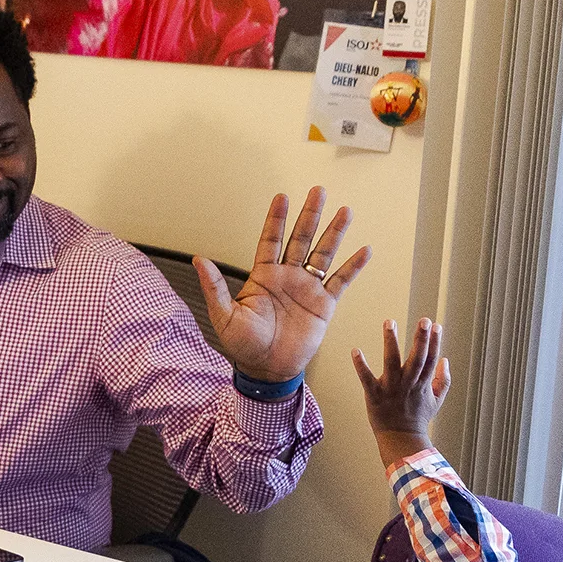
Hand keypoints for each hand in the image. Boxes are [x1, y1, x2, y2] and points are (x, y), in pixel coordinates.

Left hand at [196, 188, 370, 384]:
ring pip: (323, 254)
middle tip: (317, 190)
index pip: (271, 239)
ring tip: (345, 211)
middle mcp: (287, 276)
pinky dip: (353, 266)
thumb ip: (215, 287)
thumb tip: (198, 260)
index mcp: (263, 275)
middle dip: (310, 215)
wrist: (267, 370)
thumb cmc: (243, 345)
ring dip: (334, 232)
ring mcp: (307, 288)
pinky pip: (341, 281)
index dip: (276, 218)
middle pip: (300, 238)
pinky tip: (364, 250)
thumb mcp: (224, 316)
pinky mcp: (324, 305)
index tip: (282, 197)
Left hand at [349, 317, 447, 464]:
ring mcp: (391, 389)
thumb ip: (444, 380)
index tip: (436, 325)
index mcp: (423, 383)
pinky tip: (355, 350)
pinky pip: (366, 378)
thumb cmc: (418, 418)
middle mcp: (408, 384)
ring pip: (391, 362)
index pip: (431, 359)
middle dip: (421, 339)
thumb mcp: (437, 400)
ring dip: (391, 342)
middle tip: (424, 320)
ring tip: (390, 322)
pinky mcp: (374, 395)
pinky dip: (361, 365)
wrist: (401, 440)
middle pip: (416, 358)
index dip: (435, 342)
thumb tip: (445, 359)